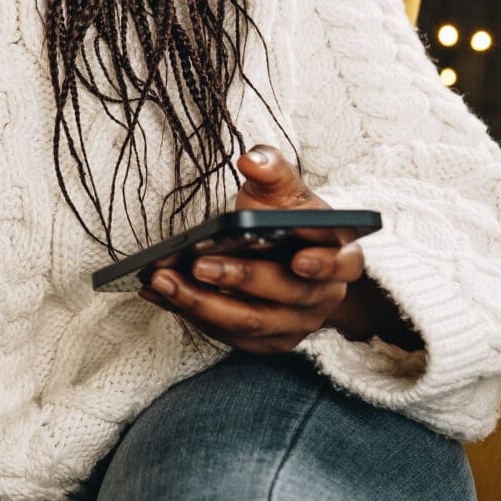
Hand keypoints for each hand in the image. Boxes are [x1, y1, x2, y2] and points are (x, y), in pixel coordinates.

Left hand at [141, 146, 406, 353]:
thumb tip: (251, 160)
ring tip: (162, 281)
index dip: (324, 264)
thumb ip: (271, 170)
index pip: (342, 263)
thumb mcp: (282, 190)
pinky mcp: (266, 341)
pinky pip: (227, 335)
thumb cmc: (285, 218)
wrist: (284, 254)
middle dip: (239, 279)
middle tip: (197, 264)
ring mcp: (296, 324)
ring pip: (251, 322)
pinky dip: (190, 314)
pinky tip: (158, 294)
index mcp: (341, 255)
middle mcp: (324, 296)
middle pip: (286, 295)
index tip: (298, 260)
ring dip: (203, 303)